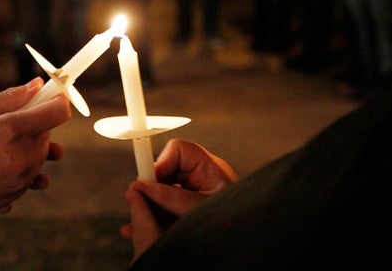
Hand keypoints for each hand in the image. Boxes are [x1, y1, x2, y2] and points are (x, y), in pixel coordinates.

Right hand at [0, 78, 70, 215]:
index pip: (57, 112)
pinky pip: (31, 172)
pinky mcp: (18, 191)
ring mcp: (23, 176)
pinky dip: (21, 163)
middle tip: (11, 121)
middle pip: (48, 132)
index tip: (52, 97)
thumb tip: (37, 85)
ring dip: (29, 143)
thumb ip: (9, 98)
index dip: (57, 101)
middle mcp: (24, 155)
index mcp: (14, 130)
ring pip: (41, 153)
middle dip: (37, 123)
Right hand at [120, 139, 237, 260]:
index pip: (178, 149)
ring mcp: (196, 194)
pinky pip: (167, 208)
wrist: (251, 241)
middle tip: (141, 205)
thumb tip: (141, 187)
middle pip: (167, 171)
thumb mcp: (198, 208)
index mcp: (210, 167)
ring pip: (164, 191)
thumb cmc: (235, 221)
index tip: (147, 182)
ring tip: (140, 223)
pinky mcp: (190, 211)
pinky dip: (155, 217)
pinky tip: (142, 228)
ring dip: (150, 205)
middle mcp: (202, 177)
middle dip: (152, 188)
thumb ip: (170, 197)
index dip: (160, 162)